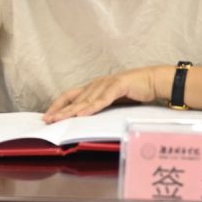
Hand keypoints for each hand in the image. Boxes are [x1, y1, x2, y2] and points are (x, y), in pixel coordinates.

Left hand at [42, 67, 159, 123]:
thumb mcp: (114, 101)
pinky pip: (102, 100)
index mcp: (94, 86)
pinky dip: (91, 108)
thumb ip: (100, 107)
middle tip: (48, 120)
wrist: (154, 81)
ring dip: (72, 111)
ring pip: (86, 100)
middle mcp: (97, 84)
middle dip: (60, 110)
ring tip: (59, 119)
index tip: (47, 115)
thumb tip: (85, 121)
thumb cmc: (135, 92)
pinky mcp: (118, 86)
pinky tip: (82, 115)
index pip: (71, 95)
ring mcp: (107, 84)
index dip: (58, 105)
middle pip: (75, 99)